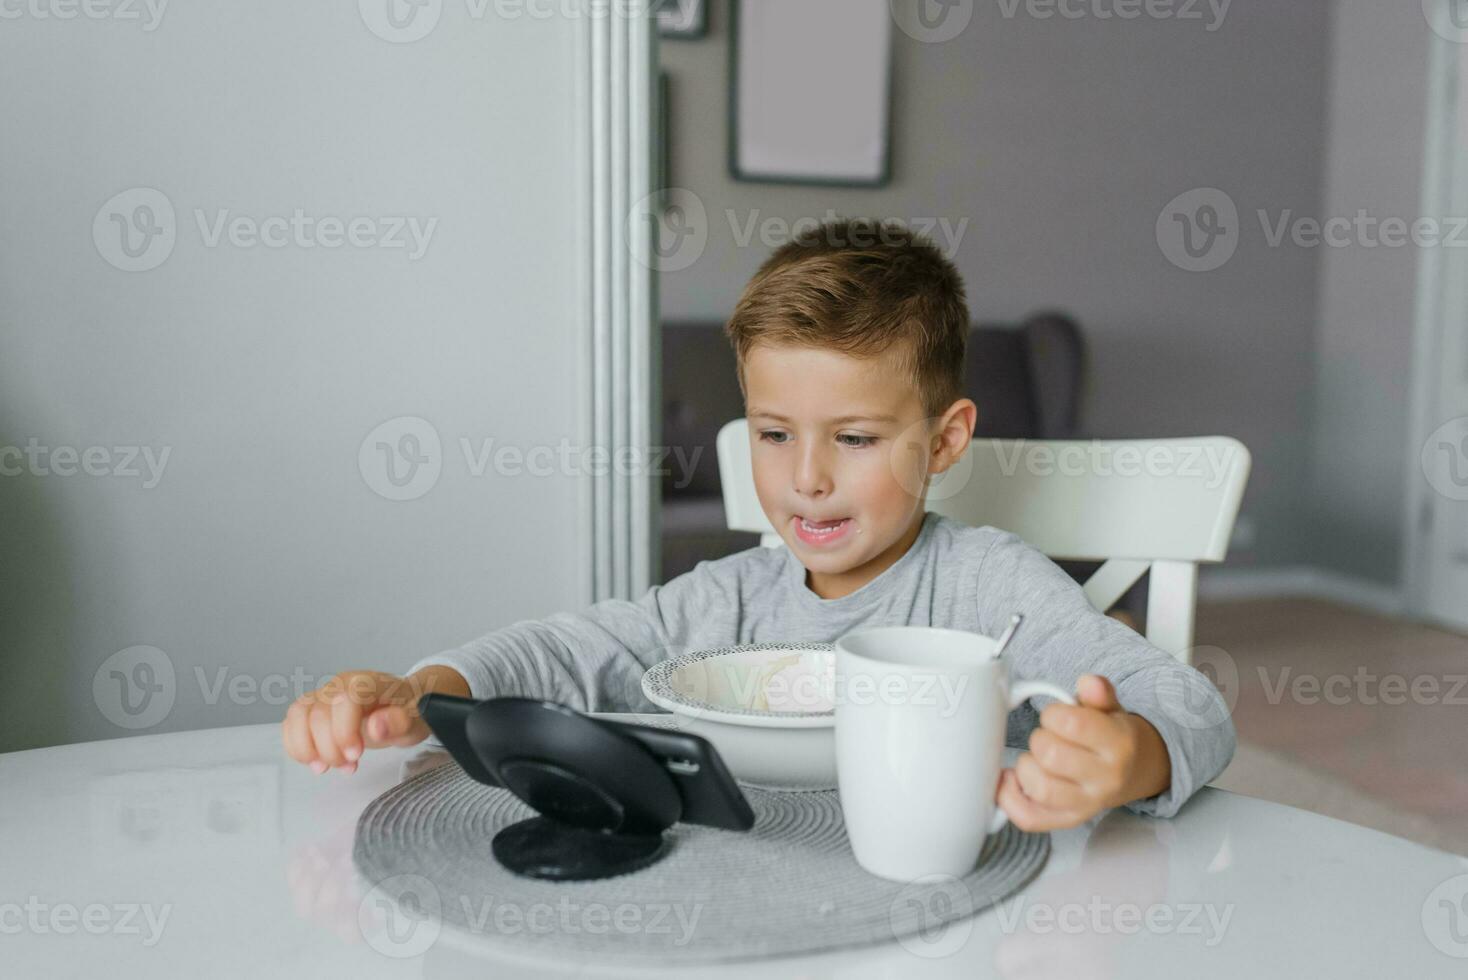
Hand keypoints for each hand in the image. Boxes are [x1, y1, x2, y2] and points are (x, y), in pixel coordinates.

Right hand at [281, 666, 467, 773]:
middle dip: (330, 748)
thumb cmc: (409, 711)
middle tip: (349, 765)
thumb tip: (376, 726)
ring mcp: (324, 695)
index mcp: (367, 682)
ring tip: (327, 767)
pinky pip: (292, 723)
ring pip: (298, 716)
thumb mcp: (416, 720)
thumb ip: (399, 722)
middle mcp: (340, 684)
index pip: (344, 699)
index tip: (355, 755)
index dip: (344, 730)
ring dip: (308, 748)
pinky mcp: (313, 709)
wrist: (404, 705)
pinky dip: (297, 746)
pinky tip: (316, 760)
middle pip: (318, 713)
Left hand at [996, 674, 1169, 831]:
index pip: (1072, 724)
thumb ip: (1098, 693)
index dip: (1053, 714)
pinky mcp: (1067, 820)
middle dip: (1039, 738)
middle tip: (1047, 737)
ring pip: (1040, 789)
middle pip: (1051, 756)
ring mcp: (1087, 805)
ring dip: (1026, 766)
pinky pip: (1029, 817)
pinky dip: (1010, 798)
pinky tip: (1013, 779)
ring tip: (1035, 758)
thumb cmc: (1114, 737)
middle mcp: (1105, 779)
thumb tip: (1089, 682)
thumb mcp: (1111, 708)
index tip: (1055, 715)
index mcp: (1118, 745)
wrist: (1136, 772)